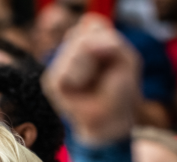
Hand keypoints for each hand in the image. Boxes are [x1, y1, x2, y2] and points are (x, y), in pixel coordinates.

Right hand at [42, 14, 139, 145]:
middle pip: (83, 35)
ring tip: (94, 83)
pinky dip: (81, 78)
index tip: (113, 59)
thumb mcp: (125, 58)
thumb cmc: (119, 91)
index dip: (107, 40)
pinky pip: (67, 68)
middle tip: (105, 74)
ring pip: (75, 49)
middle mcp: (68, 53)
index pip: (91, 25)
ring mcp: (58, 67)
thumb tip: (85, 38)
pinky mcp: (51, 82)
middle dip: (102, 53)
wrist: (111, 121)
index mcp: (84, 44)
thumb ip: (108, 40)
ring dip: (93, 67)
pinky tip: (83, 89)